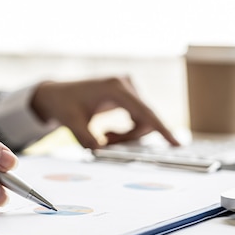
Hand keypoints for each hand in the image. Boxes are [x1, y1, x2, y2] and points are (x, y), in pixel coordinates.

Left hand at [30, 76, 178, 148]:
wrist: (58, 94)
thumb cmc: (64, 105)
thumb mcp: (72, 124)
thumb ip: (86, 138)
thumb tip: (100, 150)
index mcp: (114, 87)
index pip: (144, 111)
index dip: (161, 129)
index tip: (176, 143)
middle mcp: (126, 84)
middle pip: (144, 120)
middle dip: (128, 138)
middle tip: (105, 144)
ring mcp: (130, 89)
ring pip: (142, 123)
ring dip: (126, 136)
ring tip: (104, 137)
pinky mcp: (130, 96)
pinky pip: (139, 120)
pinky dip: (127, 132)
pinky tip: (109, 132)